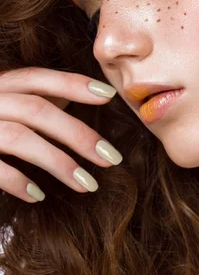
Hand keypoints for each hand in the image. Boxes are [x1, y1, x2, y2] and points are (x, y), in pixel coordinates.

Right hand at [0, 67, 122, 201]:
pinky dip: (17, 181)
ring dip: (58, 162)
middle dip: (78, 134)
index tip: (108, 94)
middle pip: (37, 109)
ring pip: (20, 137)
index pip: (37, 78)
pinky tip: (39, 195)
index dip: (73, 83)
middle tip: (111, 158)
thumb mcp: (1, 106)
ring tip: (86, 184)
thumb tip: (74, 100)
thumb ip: (29, 102)